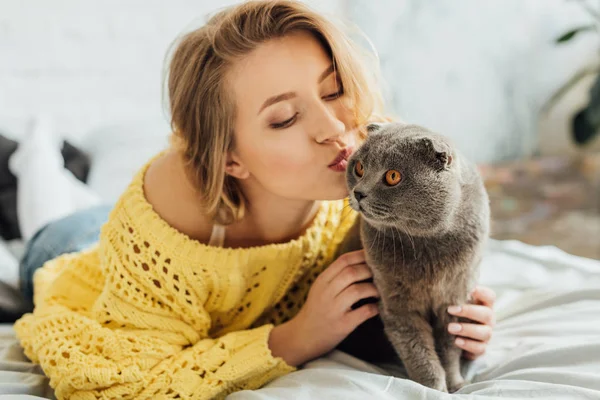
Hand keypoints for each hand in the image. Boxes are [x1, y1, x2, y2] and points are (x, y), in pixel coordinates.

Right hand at [269, 250, 378, 366]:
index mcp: (322, 281)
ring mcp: (333, 309)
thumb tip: (362, 262)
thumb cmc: (316, 310)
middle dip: (369, 271)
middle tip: (380, 275)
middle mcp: (326, 293)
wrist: (302, 337)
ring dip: (373, 289)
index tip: (373, 256)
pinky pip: (363, 312)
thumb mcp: (320, 289)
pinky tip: (377, 308)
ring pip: (357, 290)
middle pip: (351, 273)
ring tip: (379, 292)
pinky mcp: (342, 325)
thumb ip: (336, 276)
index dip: (361, 256)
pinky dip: (374, 308)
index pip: (343, 261)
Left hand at [447, 285, 495, 359]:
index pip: (490, 296)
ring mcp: (486, 335)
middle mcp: (488, 320)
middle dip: (468, 311)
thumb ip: (452, 296)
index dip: (481, 292)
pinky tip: (456, 341)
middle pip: (487, 314)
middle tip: (450, 310)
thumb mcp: (454, 304)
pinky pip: (480, 348)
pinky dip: (468, 345)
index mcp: (483, 306)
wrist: (452, 338)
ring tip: (450, 328)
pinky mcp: (481, 348)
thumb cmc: (454, 315)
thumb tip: (436, 287)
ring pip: (485, 332)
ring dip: (467, 329)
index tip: (468, 290)